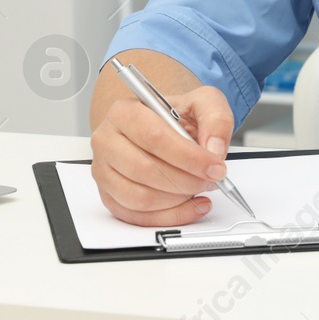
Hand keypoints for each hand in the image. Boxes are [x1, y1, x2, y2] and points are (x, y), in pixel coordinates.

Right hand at [90, 85, 235, 227]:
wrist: (163, 128)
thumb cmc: (176, 116)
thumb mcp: (202, 103)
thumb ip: (215, 119)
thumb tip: (214, 149)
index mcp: (124, 112)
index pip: (153, 137)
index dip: (188, 157)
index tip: (214, 167)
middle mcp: (107, 140)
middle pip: (144, 169)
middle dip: (186, 180)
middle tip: (210, 179)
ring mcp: (104, 171)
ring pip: (140, 197)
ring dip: (178, 200)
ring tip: (200, 189)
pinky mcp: (109, 196)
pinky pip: (138, 217)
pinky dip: (170, 216)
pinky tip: (191, 205)